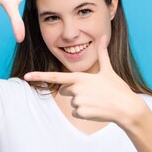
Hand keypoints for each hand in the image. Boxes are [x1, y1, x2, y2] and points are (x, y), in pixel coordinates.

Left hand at [23, 35, 143, 126]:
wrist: (126, 107)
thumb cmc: (117, 88)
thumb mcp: (108, 70)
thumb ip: (102, 54)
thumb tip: (104, 37)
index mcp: (80, 77)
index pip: (55, 76)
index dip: (39, 76)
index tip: (25, 76)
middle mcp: (76, 88)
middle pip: (64, 91)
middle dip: (75, 92)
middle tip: (92, 93)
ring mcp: (77, 101)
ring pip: (72, 103)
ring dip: (82, 104)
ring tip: (97, 101)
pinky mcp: (80, 112)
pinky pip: (76, 113)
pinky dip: (85, 113)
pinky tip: (96, 110)